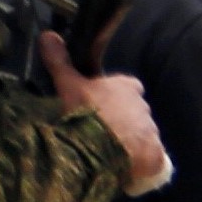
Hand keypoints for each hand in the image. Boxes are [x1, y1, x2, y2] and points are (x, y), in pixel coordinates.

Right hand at [45, 31, 171, 193]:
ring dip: (125, 140)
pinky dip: (135, 160)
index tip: (97, 103)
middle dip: (120, 119)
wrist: (106, 151)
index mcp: (126, 87)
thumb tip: (47, 34)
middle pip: (132, 111)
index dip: (112, 94)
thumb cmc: (87, 113)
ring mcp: (150, 131)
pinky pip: (145, 156)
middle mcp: (143, 106)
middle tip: (96, 130)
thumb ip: (60, 63)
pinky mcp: (154, 154)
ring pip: (138, 133)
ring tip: (103, 153)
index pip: (125, 86)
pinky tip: (118, 167)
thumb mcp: (67, 86)